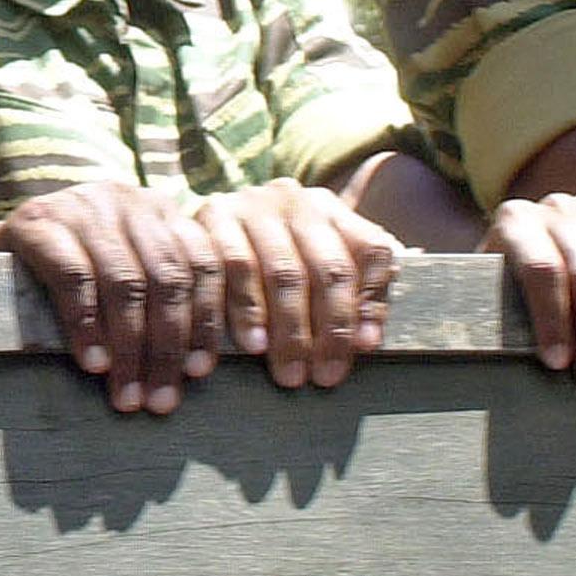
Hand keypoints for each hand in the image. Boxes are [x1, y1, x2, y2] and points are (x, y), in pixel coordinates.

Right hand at [0, 182, 221, 414]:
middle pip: (167, 277)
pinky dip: (87, 327)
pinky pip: (74, 279)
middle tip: (162, 399)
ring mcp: (82, 206)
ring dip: (130, 347)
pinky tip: (92, 362)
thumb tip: (196, 368)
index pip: (203, 263)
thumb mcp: (124, 275)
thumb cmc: (65, 279)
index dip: (209, 320)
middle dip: (168, 346)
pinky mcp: (38, 220)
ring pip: (125, 282)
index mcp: (160, 211)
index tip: (201, 372)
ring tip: (127, 392)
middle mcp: (127, 200)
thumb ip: (160, 300)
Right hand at [195, 178, 400, 389]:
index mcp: (329, 208)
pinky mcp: (209, 218)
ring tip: (290, 370)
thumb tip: (367, 340)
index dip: (370, 301)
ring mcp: (249, 205)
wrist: (205, 224)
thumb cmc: (272, 256)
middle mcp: (292, 200)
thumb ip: (352, 295)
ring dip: (288, 328)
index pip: (369, 250)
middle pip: (324, 267)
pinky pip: (228, 271)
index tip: (364, 348)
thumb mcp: (316, 263)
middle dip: (329, 329)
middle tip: (325, 375)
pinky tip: (252, 344)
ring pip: (279, 271)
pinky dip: (242, 313)